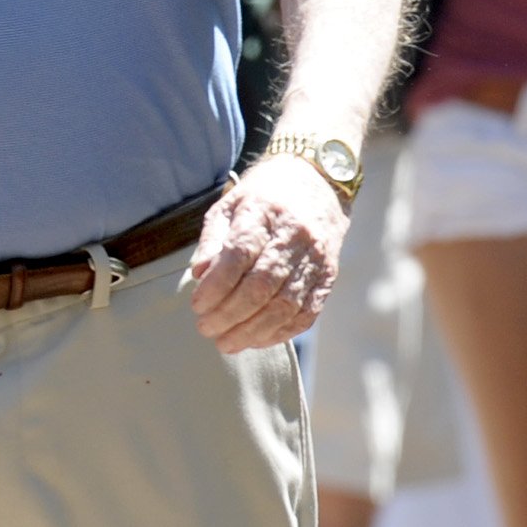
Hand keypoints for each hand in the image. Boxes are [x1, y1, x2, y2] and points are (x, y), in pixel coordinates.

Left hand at [186, 155, 346, 352]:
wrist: (317, 184)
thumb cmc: (263, 197)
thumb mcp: (230, 205)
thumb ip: (213, 240)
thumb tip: (200, 276)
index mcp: (265, 211)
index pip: (240, 254)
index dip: (216, 285)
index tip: (197, 305)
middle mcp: (295, 234)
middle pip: (261, 285)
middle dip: (229, 314)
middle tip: (205, 328)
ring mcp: (316, 257)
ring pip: (284, 305)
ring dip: (252, 330)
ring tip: (226, 342)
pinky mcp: (329, 276)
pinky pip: (306, 314)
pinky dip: (279, 332)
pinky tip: (256, 338)